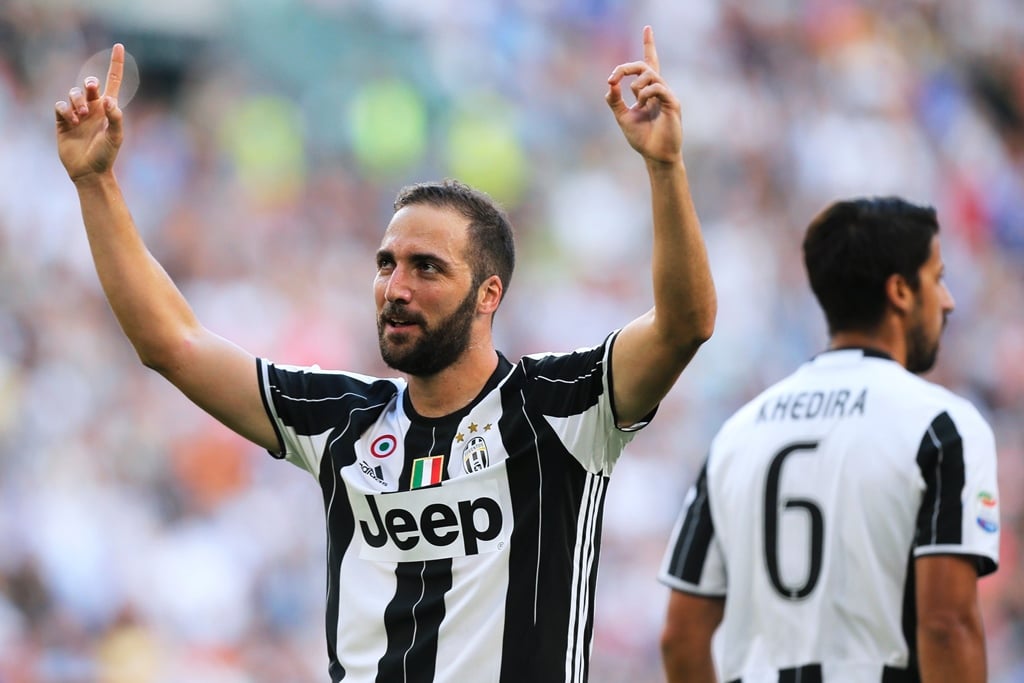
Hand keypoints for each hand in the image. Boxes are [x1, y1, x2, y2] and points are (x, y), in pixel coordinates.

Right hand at [55, 43, 125, 182]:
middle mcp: (93, 108)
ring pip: (73, 93)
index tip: (119, 46)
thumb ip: (116, 119)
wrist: (89, 172)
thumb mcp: (116, 138)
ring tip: (81, 117)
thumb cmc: (106, 156)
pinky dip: (64, 110)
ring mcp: (77, 113)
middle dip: (90, 84)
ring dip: (77, 101)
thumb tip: (110, 100)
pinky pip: (59, 105)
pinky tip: (71, 121)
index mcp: (108, 109)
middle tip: (92, 88)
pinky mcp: (62, 121)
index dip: (116, 64)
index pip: (113, 82)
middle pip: (90, 85)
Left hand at [606, 26, 682, 165]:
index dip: (649, 44)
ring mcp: (667, 95)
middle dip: (626, 68)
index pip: (649, 62)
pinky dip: (645, 94)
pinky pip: (658, 88)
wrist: (655, 156)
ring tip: (635, 102)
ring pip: (650, 75)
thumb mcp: (623, 117)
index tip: (647, 28)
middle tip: (612, 78)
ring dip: (636, 86)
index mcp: (648, 91)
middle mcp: (659, 89)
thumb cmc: (642, 138)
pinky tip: (642, 105)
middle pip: (644, 65)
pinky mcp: (673, 104)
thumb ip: (615, 101)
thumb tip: (609, 84)